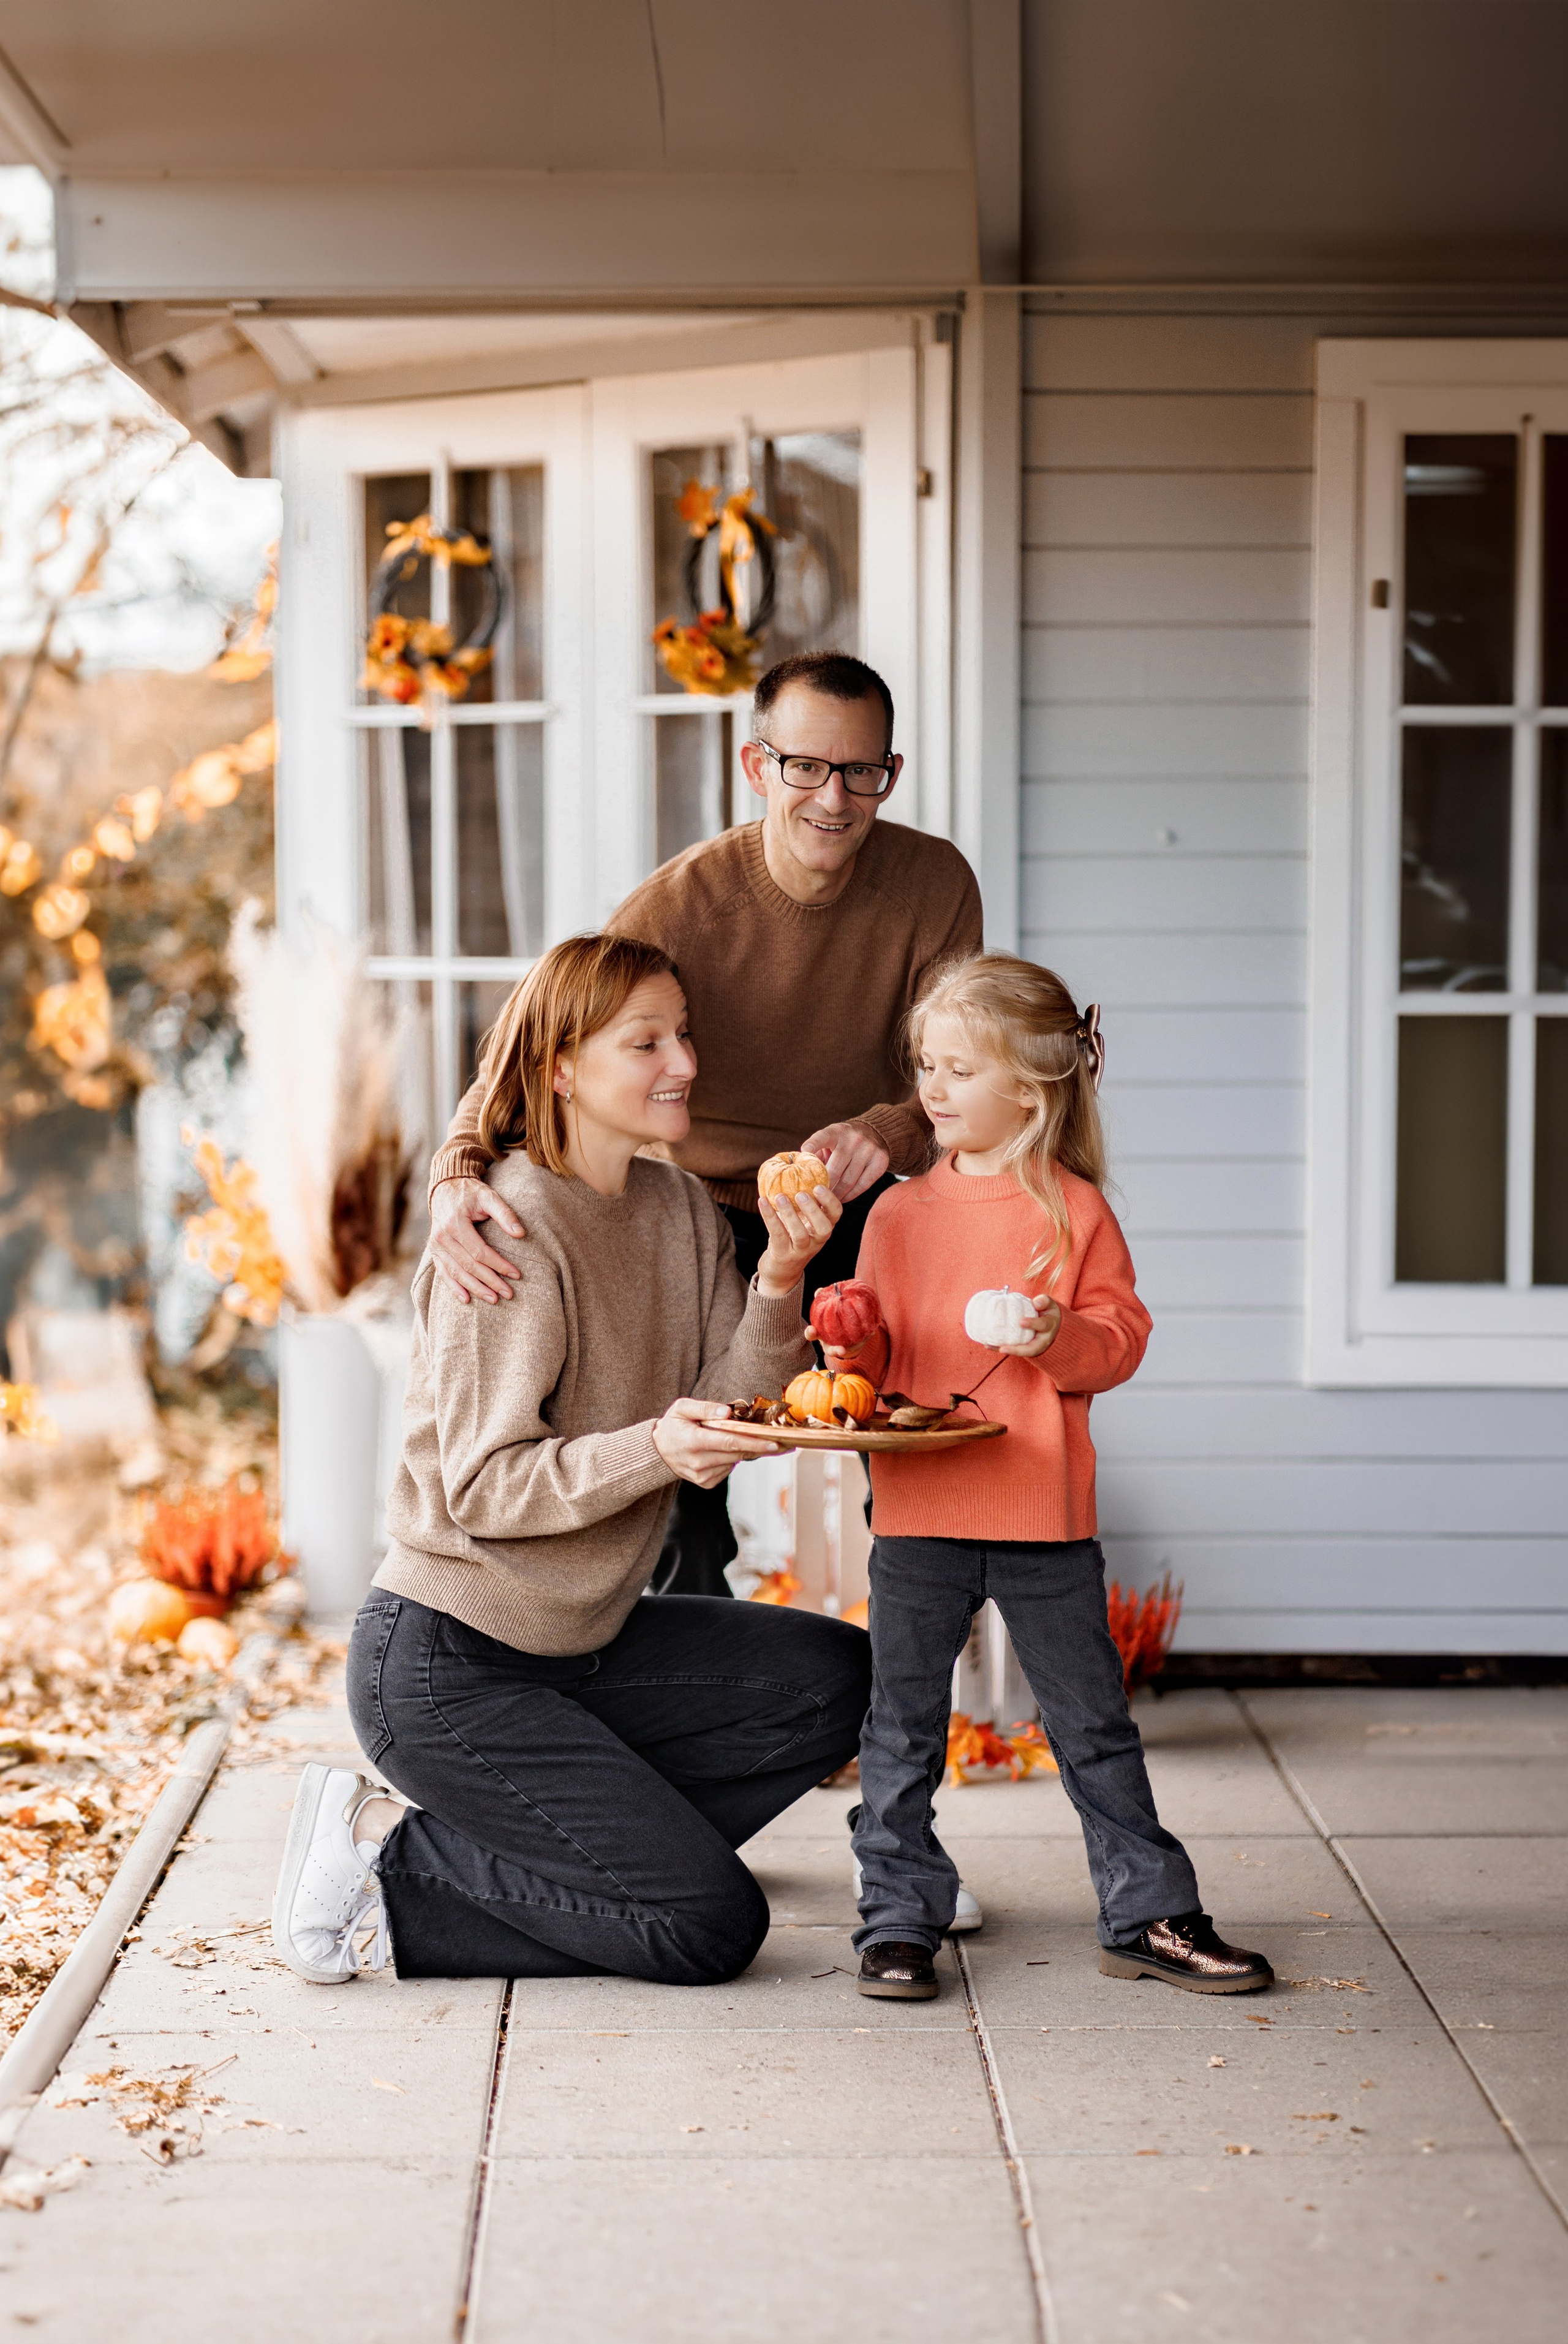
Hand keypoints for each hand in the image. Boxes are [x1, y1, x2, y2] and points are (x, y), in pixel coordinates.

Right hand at [430, 1177, 526, 1303]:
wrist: (445, 1189)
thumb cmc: (470, 1193)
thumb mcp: (488, 1196)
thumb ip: (504, 1213)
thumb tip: (520, 1234)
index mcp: (454, 1223)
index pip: (479, 1251)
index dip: (498, 1264)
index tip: (516, 1274)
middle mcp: (442, 1236)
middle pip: (468, 1266)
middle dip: (490, 1281)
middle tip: (508, 1294)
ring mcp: (436, 1246)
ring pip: (456, 1273)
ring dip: (475, 1288)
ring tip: (493, 1299)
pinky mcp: (434, 1251)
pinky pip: (443, 1273)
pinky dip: (454, 1287)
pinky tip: (466, 1299)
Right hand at [652, 1397, 777, 1487]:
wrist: (658, 1452)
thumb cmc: (673, 1426)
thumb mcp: (682, 1408)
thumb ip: (705, 1407)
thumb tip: (728, 1411)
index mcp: (693, 1442)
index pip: (729, 1442)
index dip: (753, 1442)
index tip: (773, 1443)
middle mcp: (698, 1462)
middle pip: (736, 1453)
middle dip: (757, 1446)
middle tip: (778, 1441)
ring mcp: (702, 1475)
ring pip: (734, 1461)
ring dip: (742, 1450)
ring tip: (742, 1439)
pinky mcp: (705, 1483)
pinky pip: (728, 1469)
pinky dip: (730, 1459)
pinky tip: (722, 1450)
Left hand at [755, 1182, 841, 1295]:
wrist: (780, 1271)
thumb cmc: (791, 1237)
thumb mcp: (802, 1220)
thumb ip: (803, 1200)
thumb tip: (795, 1164)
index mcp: (823, 1227)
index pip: (836, 1214)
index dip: (830, 1200)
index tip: (819, 1186)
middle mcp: (816, 1240)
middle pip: (824, 1227)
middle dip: (814, 1209)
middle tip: (802, 1194)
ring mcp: (801, 1251)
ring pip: (800, 1234)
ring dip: (790, 1214)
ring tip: (780, 1197)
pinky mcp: (783, 1255)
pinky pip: (778, 1235)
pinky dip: (770, 1217)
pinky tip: (762, 1202)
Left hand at [799, 1119, 889, 1201]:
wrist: (875, 1132)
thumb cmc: (843, 1140)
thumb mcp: (830, 1139)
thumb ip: (816, 1153)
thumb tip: (798, 1175)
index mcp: (836, 1131)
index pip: (823, 1137)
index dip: (814, 1144)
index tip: (804, 1150)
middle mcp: (853, 1139)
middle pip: (835, 1169)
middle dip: (823, 1187)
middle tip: (814, 1200)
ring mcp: (869, 1150)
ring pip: (849, 1181)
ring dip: (836, 1194)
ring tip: (827, 1202)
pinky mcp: (880, 1161)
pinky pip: (863, 1185)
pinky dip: (851, 1195)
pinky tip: (843, 1199)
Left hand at [985, 1294, 1061, 1360]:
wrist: (1053, 1327)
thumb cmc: (1048, 1313)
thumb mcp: (1050, 1305)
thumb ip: (1044, 1301)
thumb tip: (1035, 1302)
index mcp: (1049, 1327)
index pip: (1043, 1325)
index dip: (1033, 1324)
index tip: (1021, 1322)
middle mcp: (1042, 1340)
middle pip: (1032, 1349)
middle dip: (1018, 1350)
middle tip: (1003, 1348)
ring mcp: (1033, 1346)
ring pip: (1021, 1352)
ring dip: (1006, 1351)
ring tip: (990, 1346)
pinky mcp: (1025, 1348)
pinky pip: (1013, 1350)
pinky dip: (1000, 1348)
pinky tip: (987, 1344)